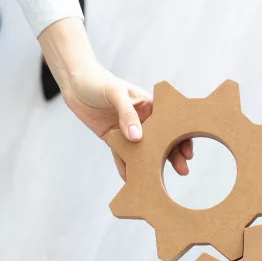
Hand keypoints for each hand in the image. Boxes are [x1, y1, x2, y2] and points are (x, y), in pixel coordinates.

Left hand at [37, 18, 192, 179]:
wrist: (74, 82)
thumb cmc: (98, 81)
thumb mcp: (115, 93)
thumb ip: (127, 114)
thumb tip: (137, 138)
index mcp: (149, 106)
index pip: (171, 123)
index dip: (182, 137)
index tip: (187, 152)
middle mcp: (142, 120)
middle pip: (161, 140)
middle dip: (173, 156)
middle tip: (182, 170)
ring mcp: (128, 131)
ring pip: (143, 151)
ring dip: (151, 165)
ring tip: (158, 180)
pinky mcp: (114, 138)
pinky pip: (122, 155)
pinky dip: (126, 167)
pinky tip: (131, 179)